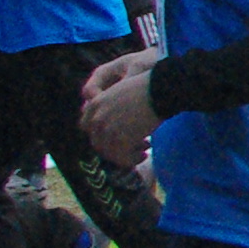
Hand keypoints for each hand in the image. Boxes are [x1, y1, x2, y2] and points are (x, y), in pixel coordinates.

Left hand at [79, 49, 160, 167]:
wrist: (160, 90)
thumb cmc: (147, 88)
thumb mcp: (119, 92)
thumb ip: (108, 106)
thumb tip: (114, 123)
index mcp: (94, 104)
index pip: (87, 127)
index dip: (102, 134)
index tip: (118, 137)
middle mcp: (96, 118)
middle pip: (98, 143)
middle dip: (115, 147)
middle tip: (136, 146)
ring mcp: (107, 130)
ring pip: (110, 153)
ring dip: (126, 154)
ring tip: (144, 150)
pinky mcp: (121, 139)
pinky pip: (123, 158)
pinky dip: (134, 159)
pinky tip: (146, 154)